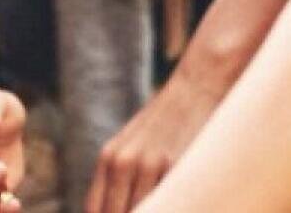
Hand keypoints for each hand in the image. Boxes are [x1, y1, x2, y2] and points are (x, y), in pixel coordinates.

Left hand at [86, 70, 226, 212]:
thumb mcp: (132, 145)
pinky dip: (172, 205)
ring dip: (154, 210)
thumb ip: (119, 177)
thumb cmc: (165, 123)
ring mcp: (151, 164)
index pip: (95, 209)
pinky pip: (171, 202)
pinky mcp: (177, 165)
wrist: (195, 89)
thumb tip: (110, 209)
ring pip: (143, 210)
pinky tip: (179, 202)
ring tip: (162, 206)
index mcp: (109, 159)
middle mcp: (124, 162)